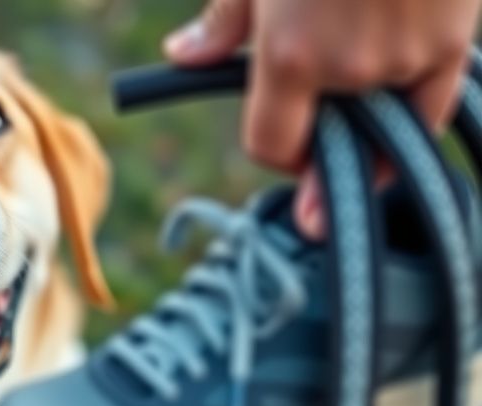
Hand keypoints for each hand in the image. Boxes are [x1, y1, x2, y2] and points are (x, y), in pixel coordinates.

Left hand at [164, 0, 481, 239]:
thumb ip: (223, 21)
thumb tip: (181, 59)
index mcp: (290, 55)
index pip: (272, 147)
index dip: (275, 153)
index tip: (283, 144)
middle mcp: (349, 69)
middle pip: (328, 140)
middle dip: (323, 142)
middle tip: (325, 143)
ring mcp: (406, 57)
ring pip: (381, 123)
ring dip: (368, 117)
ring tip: (362, 79)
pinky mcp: (454, 40)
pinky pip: (430, 104)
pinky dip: (413, 105)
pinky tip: (400, 95)